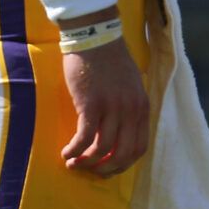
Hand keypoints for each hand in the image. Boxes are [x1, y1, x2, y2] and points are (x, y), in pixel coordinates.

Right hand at [60, 40, 150, 176]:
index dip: (124, 163)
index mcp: (142, 106)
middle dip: (107, 169)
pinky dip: (75, 150)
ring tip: (74, 162)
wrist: (94, 37)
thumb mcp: (130, 85)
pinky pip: (85, 137)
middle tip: (92, 171)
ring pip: (103, 149)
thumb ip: (129, 107)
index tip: (109, 167)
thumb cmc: (109, 60)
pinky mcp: (91, 104)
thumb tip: (119, 132)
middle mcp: (131, 110)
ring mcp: (112, 107)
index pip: (140, 147)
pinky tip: (66, 152)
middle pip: (124, 154)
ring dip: (87, 162)